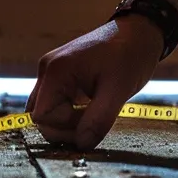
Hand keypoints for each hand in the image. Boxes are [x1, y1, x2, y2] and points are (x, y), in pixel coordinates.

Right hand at [26, 16, 164, 150]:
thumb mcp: (118, 90)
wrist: (138, 32)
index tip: (91, 123)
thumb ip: (99, 120)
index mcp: (56, 71)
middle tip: (95, 120)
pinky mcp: (59, 75)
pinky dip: (69, 112)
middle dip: (66, 127)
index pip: (42, 117)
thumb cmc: (130, 56)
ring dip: (67, 120)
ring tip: (93, 112)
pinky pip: (55, 102)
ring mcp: (51, 71)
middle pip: (40, 116)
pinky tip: (90, 106)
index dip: (65, 129)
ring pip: (46, 110)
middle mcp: (47, 70)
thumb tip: (82, 145)